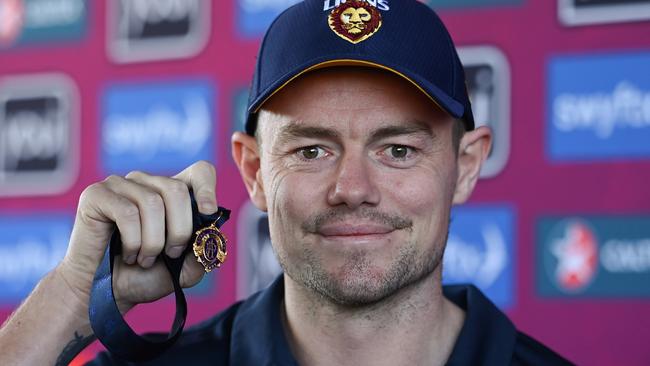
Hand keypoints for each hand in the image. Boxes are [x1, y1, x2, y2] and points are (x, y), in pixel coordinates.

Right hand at [57, 161, 217, 312]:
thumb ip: (202, 250)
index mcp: (170, 193)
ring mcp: (120, 185)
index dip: (207, 189)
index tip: (208, 213)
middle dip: (179, 229)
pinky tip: (129, 254)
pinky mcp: (96, 195)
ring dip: (153, 241)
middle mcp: (146, 183)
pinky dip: (133, 241)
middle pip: (176, 189)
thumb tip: (210, 231)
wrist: (108, 294)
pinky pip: (127, 212)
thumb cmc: (144, 277)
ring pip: (152, 202)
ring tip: (145, 259)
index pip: (200, 171)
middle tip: (169, 254)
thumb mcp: (184, 268)